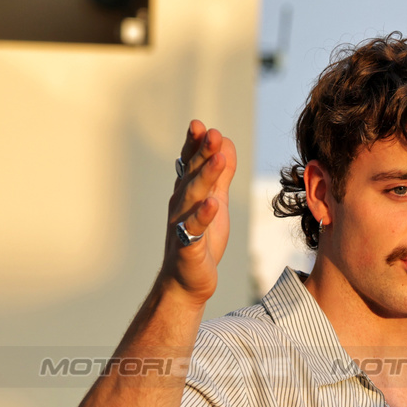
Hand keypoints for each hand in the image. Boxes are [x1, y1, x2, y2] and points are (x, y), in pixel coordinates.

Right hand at [163, 120, 237, 304]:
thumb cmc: (202, 240)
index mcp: (188, 193)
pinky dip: (203, 215)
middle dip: (201, 153)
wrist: (188, 281)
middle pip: (192, 174)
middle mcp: (181, 205)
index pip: (190, 164)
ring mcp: (182, 224)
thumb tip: (225, 144)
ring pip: (193, 197)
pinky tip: (213, 204)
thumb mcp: (216, 203)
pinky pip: (194, 229)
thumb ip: (221, 176)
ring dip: (205, 177)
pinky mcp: (188, 246)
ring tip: (218, 159)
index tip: (200, 125)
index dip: (194, 145)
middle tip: (212, 133)